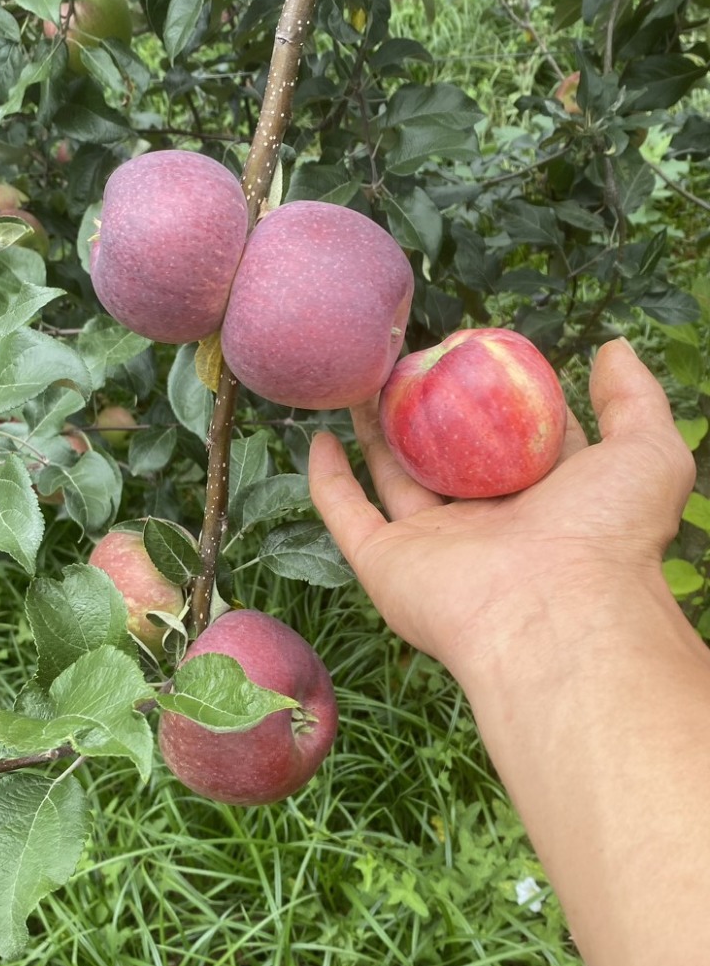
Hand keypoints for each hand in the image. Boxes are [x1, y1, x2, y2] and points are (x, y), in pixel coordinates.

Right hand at [309, 339, 695, 679]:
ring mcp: (434, 546)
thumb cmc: (606, 534)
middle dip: (430, 408)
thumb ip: (634, 399)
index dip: (503, 394)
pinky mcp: (387, 564)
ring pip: (394, 476)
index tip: (480, 352)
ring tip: (360, 379)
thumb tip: (612, 349)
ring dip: (375, 431)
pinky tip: (318, 436)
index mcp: (545, 500)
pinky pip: (347, 514)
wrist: (553, 616)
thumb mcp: (645, 451)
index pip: (519, 438)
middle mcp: (487, 523)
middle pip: (448, 454)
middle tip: (412, 359)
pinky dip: (328, 479)